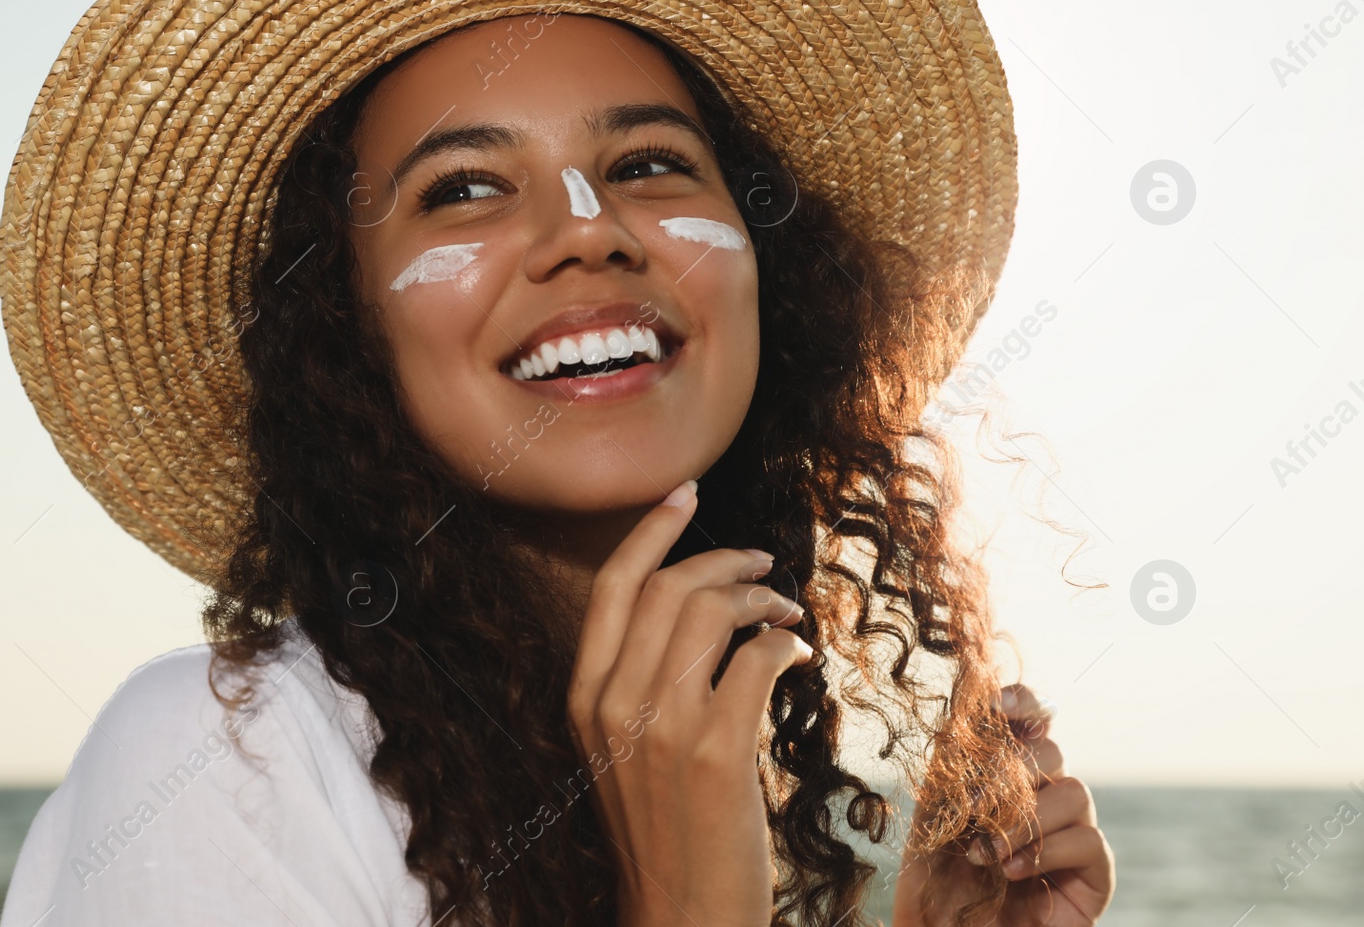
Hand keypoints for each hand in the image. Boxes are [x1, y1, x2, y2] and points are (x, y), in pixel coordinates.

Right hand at [566, 480, 815, 926]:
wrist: (682, 914)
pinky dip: (783, 643)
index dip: (649, 530)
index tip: (685, 492)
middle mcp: (615, 703)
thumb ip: (636, 683)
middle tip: (762, 563)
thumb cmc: (662, 832)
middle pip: (669, 587)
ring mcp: (664, 725)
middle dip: (724, 559)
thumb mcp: (621, 749)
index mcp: (584, 698)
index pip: (610, 588)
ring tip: (783, 609)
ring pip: (713, 612)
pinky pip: (757, 657)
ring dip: (760, 596)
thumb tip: (690, 611)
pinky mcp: (719, 750)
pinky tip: (793, 656)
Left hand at [892, 684, 1115, 926]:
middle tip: (972, 808)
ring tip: (987, 853)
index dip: (1022, 703)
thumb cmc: (935, 886)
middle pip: (1051, 752)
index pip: (1031, 723)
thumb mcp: (934, 814)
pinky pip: (1089, 841)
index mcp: (1006, 778)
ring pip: (1075, 792)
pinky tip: (1012, 872)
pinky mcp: (1094, 877)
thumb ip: (954, 763)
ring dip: (1024, 818)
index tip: (996, 703)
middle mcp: (1044, 800)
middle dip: (1010, 773)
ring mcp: (1073, 836)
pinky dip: (1047, 851)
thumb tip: (970, 708)